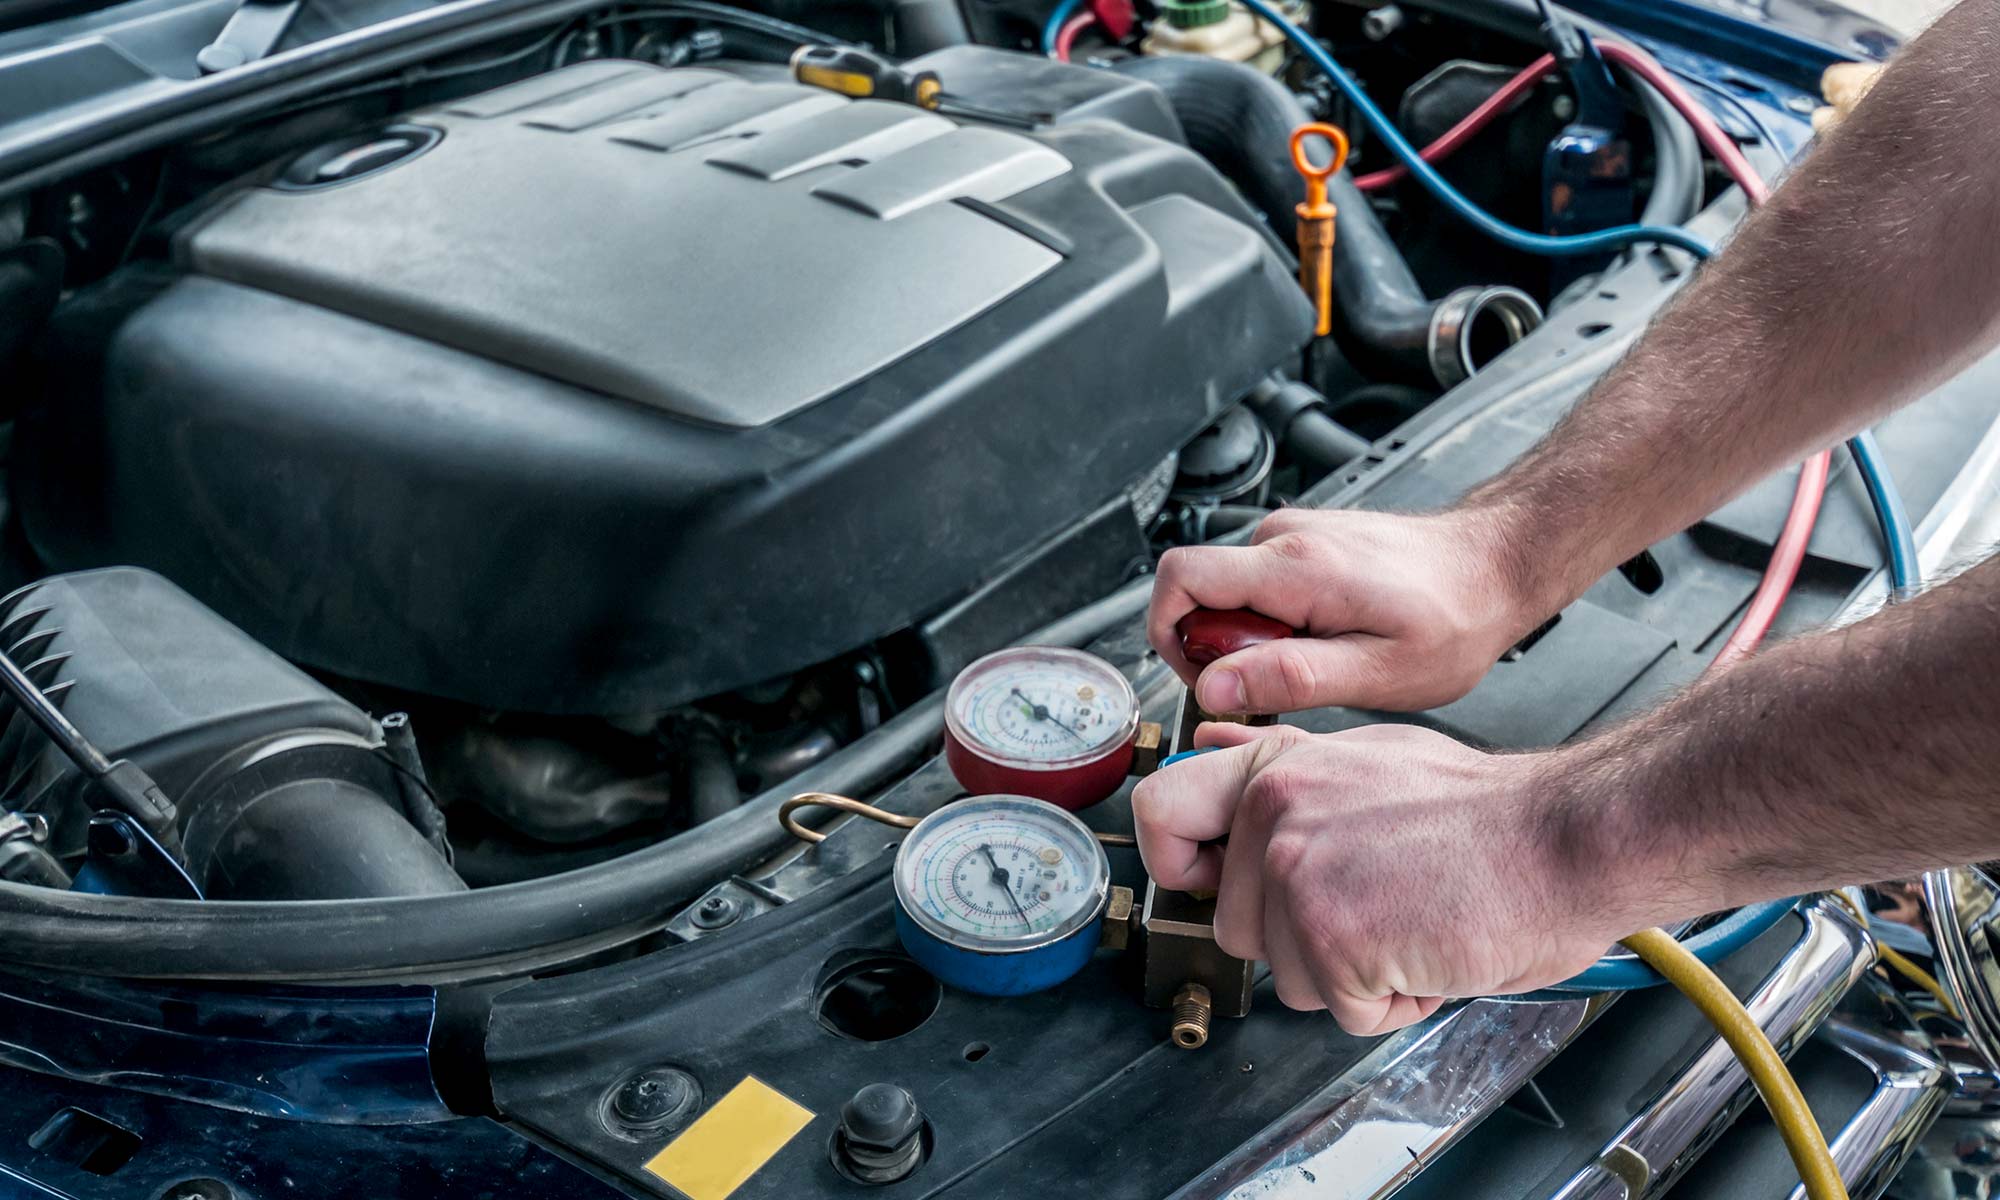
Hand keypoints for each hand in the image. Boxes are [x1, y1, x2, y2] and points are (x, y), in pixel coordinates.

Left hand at [1130, 722, 1670, 1035]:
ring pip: (1288, 976)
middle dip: (1302, 939)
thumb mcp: (1365, 758)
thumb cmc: (1487, 813)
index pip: (1160, 811)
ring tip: (1410, 920)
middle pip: (1234, 925)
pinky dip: (1392, 1001)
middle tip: (1377, 903)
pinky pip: (1341, 1009)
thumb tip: (1210, 745)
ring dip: (1352, 973)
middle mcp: (1273, 812)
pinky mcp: (1331, 935)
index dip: (1176, 864)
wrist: (1568, 839)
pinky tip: (1428, 950)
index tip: (1207, 884)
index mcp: (1274, 767)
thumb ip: (1279, 762)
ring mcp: (1296, 873)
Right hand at [1147, 508, 1539, 714]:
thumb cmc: (1455, 619)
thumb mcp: (1377, 673)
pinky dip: (1275, 621)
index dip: (1168, 633)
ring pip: (1231, 593)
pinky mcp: (1305, 540)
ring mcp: (1294, 533)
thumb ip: (1289, 678)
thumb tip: (1215, 687)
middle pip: (1201, 592)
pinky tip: (1327, 640)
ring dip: (1253, 638)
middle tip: (1280, 684)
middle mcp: (1285, 537)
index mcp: (1295, 568)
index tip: (1201, 676)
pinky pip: (1259, 585)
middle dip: (1221, 648)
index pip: (1181, 578)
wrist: (1498, 566)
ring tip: (1317, 662)